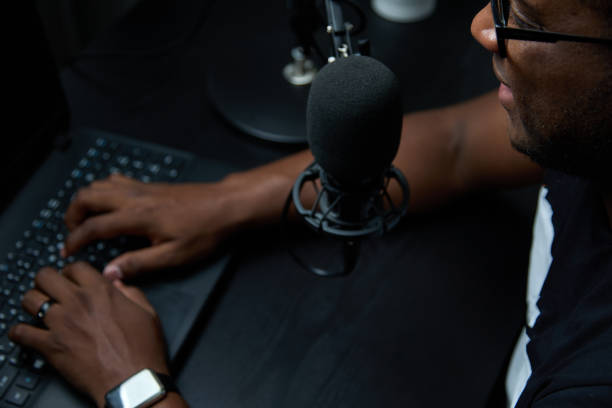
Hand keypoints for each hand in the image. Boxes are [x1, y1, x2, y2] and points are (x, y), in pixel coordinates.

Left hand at [9, 262, 169, 407]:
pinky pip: (21, 333)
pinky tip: (26, 333)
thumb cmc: (142, 349)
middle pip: (45, 276)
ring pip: (30, 300)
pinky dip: (20, 332)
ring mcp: (61, 323)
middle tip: (50, 290)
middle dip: (46, 281)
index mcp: (101, 291)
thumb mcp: (147, 313)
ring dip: (32, 302)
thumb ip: (132, 293)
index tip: (71, 279)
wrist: (132, 379)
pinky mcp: (50, 345)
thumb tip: (119, 285)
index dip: (71, 272)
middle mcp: (78, 302)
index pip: (75, 267)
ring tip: (38, 309)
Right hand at [62, 174, 239, 279]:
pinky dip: (103, 190)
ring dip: (85, 200)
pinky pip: (117, 180)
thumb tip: (110, 273)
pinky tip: (109, 203)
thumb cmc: (206, 230)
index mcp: (138, 216)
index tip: (68, 252)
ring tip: (86, 220)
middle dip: (72, 214)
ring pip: (99, 184)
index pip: (93, 226)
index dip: (75, 240)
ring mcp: (143, 187)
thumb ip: (139, 264)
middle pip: (87, 196)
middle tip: (72, 233)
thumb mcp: (175, 256)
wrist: (227, 204)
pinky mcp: (151, 185)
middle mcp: (135, 197)